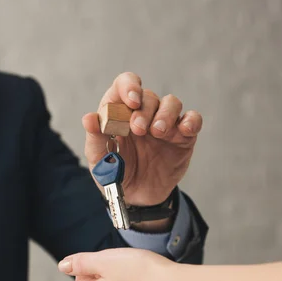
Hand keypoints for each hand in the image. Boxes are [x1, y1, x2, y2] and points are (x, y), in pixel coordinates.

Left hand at [57, 248, 178, 280]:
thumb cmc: (142, 271)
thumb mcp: (105, 260)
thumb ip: (81, 262)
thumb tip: (63, 266)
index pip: (81, 280)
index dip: (93, 265)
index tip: (109, 259)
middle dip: (108, 271)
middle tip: (124, 262)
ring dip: (123, 277)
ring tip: (138, 269)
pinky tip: (147, 276)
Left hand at [83, 72, 202, 208]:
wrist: (136, 196)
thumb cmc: (115, 172)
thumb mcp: (99, 158)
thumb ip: (95, 137)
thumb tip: (89, 119)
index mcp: (120, 111)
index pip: (125, 84)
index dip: (129, 86)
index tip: (131, 100)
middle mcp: (144, 112)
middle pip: (149, 96)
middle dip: (144, 111)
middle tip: (138, 130)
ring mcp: (165, 123)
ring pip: (172, 103)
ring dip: (165, 114)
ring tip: (158, 132)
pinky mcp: (183, 136)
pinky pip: (193, 120)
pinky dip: (191, 121)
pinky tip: (184, 130)